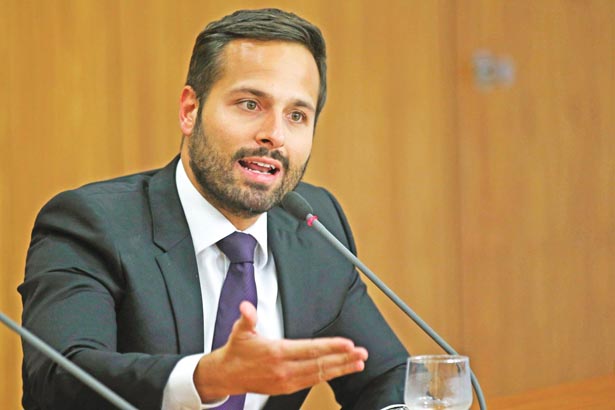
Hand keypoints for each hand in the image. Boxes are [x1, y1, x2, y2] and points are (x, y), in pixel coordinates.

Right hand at [193, 301, 367, 401]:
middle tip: (362, 354)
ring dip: (341, 369)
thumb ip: (247, 318)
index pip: (310, 349)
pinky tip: (340, 371)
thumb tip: (246, 307)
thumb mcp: (240, 331)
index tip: (348, 344)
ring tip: (358, 363)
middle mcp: (285, 369)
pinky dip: (328, 376)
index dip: (331, 347)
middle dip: (344, 359)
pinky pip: (312, 381)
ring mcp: (287, 381)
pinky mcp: (287, 388)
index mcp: (277, 352)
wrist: (227, 376)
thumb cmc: (237, 351)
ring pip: (319, 375)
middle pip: (320, 364)